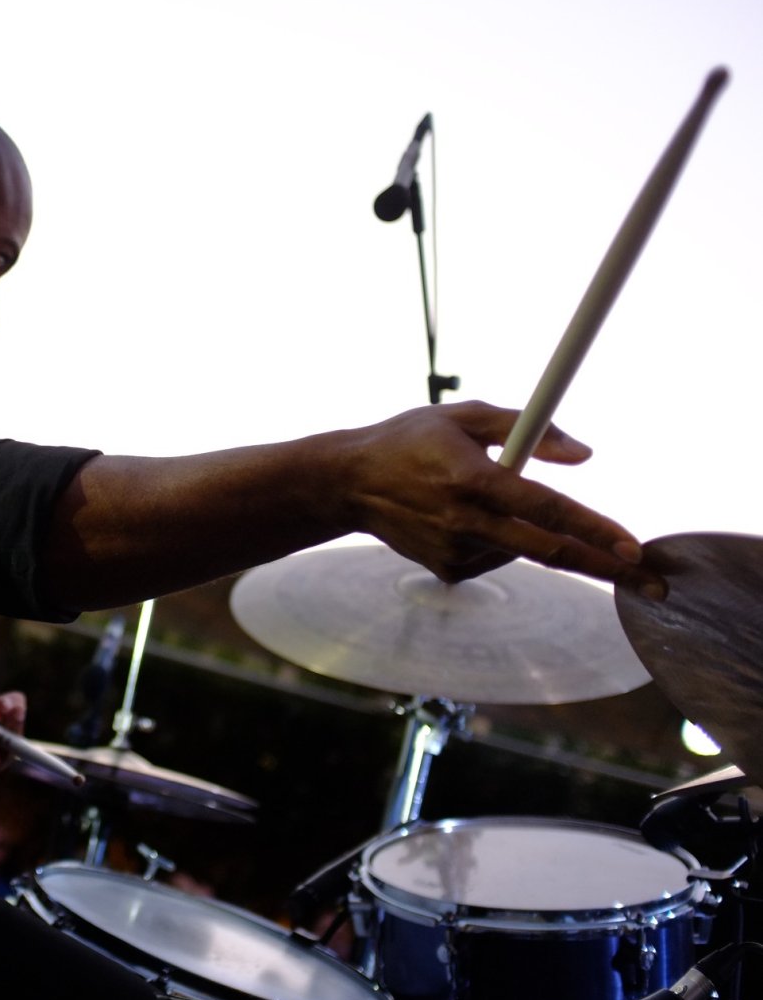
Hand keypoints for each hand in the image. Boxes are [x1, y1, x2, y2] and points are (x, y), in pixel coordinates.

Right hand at [344, 401, 662, 596]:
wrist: (348, 484)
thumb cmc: (409, 440)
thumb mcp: (464, 416)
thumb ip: (529, 429)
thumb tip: (584, 455)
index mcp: (471, 478)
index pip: (545, 508)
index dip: (594, 528)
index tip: (633, 546)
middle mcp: (464, 521)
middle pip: (550, 553)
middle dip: (605, 568)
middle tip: (651, 584)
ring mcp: (454, 551)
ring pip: (523, 551)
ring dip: (533, 533)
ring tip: (486, 500)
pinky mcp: (447, 569)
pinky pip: (496, 558)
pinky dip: (501, 540)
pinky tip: (467, 518)